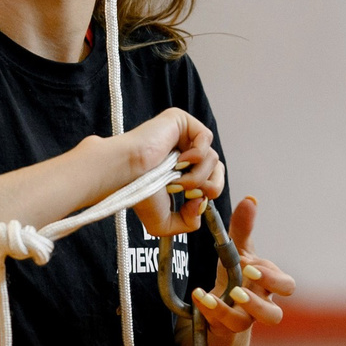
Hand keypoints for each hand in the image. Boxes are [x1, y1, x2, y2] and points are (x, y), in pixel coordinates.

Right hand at [116, 108, 220, 238]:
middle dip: (209, 186)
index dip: (208, 193)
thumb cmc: (138, 193)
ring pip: (212, 157)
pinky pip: (206, 137)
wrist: (126, 176)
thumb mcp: (164, 222)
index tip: (189, 202)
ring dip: (197, 175)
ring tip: (175, 178)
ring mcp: (182, 135)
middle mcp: (183, 152)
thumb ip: (187, 224)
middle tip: (188, 192)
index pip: (212, 179)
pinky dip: (197, 154)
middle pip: (218, 168)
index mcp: (181, 171)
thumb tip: (201, 204)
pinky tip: (179, 160)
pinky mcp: (180, 121)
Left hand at [191, 195, 294, 335]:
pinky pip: (224, 325)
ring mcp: (245, 320)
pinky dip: (211, 310)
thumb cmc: (235, 271)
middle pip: (275, 315)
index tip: (249, 266)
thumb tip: (250, 200)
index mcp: (269, 285)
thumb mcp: (237, 249)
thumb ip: (243, 227)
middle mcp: (262, 305)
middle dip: (259, 303)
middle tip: (240, 289)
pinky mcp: (227, 327)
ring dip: (238, 314)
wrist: (220, 299)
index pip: (286, 286)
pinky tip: (200, 295)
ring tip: (226, 295)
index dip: (271, 279)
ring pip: (247, 328)